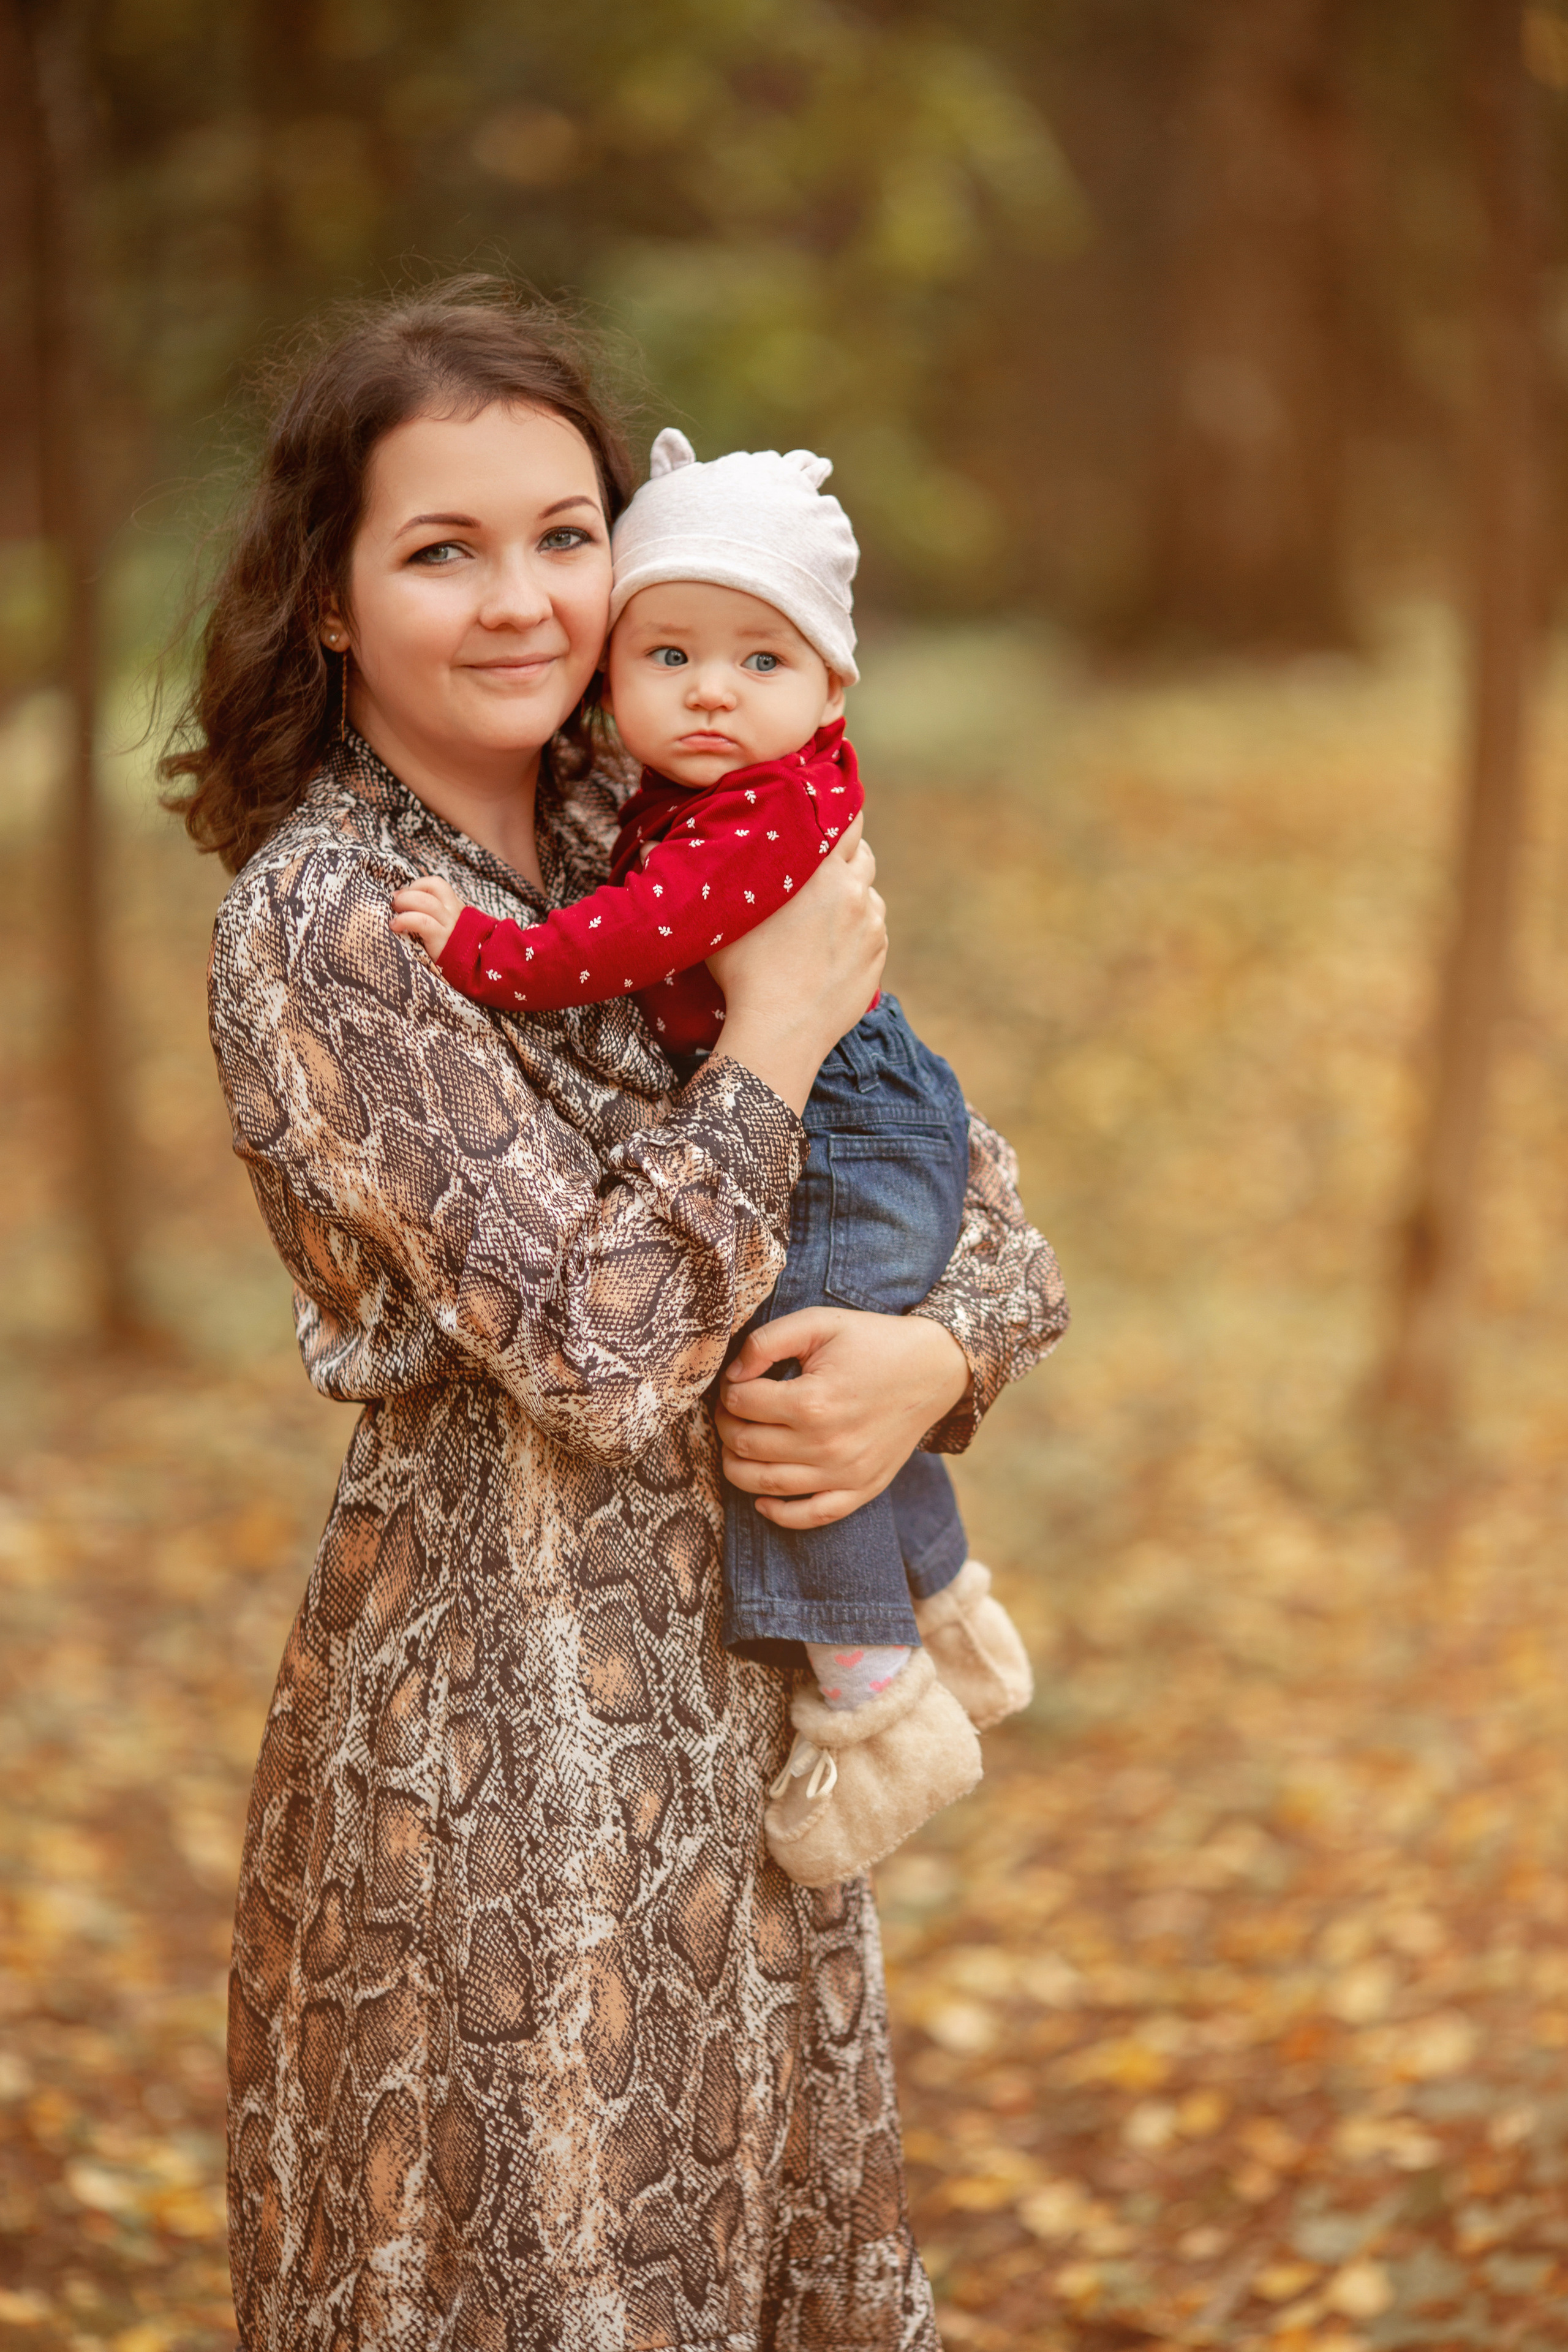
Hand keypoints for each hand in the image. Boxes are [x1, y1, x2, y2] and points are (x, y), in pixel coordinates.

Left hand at [390, 873, 465, 959]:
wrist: (474, 971)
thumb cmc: (452, 951)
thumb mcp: (448, 928)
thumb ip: (434, 916)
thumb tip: (403, 903)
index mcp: (455, 907)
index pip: (436, 884)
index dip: (416, 886)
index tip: (403, 895)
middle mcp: (454, 912)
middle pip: (430, 888)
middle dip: (407, 892)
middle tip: (394, 904)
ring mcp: (449, 924)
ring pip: (424, 901)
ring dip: (404, 902)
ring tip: (394, 915)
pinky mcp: (441, 938)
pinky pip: (421, 921)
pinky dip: (404, 919)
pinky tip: (395, 926)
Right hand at [705, 818, 886, 1113]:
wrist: (779, 1032)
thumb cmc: (742, 973)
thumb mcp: (713, 920)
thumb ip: (691, 874)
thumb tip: (644, 845)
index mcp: (819, 869)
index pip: (846, 817)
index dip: (836, 812)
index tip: (823, 816)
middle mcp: (853, 889)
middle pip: (862, 852)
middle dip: (843, 855)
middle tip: (817, 867)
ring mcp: (871, 925)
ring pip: (868, 892)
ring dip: (851, 893)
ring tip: (821, 912)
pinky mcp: (877, 956)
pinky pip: (873, 929)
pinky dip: (857, 929)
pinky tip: (829, 945)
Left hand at [715, 1305, 971, 1526]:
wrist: (933, 1368)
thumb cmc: (873, 1342)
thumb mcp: (820, 1323)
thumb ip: (767, 1341)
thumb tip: (732, 1374)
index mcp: (813, 1402)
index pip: (742, 1403)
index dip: (729, 1390)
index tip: (738, 1381)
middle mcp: (826, 1445)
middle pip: (746, 1445)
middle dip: (727, 1425)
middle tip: (733, 1410)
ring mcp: (844, 1474)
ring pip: (765, 1485)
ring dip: (737, 1466)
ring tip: (738, 1444)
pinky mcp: (861, 1489)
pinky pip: (811, 1516)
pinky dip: (779, 1513)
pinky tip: (762, 1498)